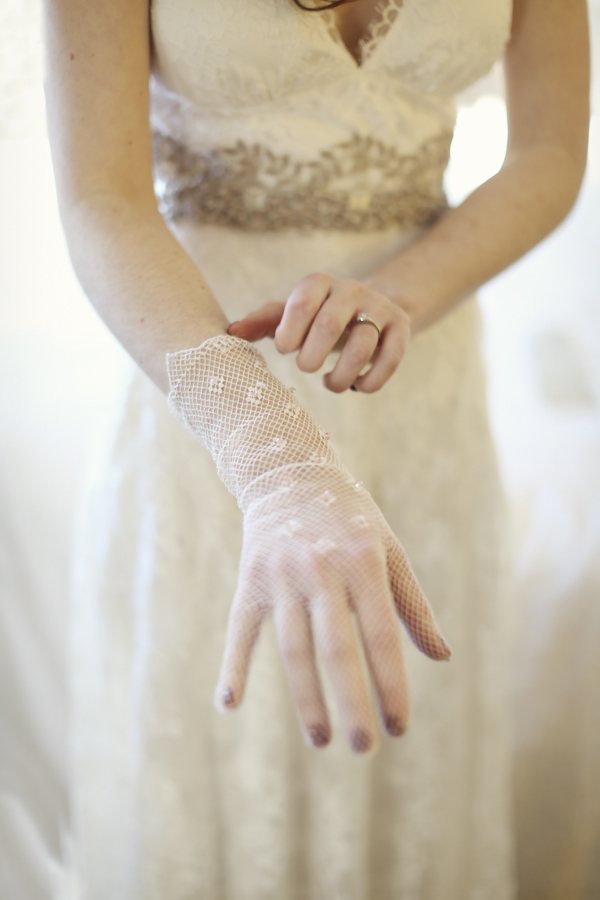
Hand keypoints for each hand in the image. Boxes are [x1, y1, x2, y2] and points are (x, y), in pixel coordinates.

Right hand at [216, 468, 450, 753]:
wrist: (289, 473)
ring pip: (293, 649)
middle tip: (364, 748)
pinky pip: (240, 630)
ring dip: (306, 699)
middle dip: (352, 702)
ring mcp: (282, 576)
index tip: (400, 726)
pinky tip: (229, 704)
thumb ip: (413, 604)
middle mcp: (321, 571)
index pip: (381, 636)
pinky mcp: (250, 582)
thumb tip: (441, 657)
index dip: (392, 684)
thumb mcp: (389, 550)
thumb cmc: (350, 518)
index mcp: (363, 563)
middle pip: (336, 649)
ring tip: (321, 740)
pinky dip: (233, 666)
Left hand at [228, 273, 409, 392]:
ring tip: (329, 384)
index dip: (290, 332)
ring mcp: (380, 307)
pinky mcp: (402, 327)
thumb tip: (229, 332)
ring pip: (362, 347)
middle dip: (313, 356)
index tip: (284, 350)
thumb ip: (262, 322)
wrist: (368, 309)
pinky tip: (356, 387)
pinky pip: (391, 359)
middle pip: (331, 324)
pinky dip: (371, 381)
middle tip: (305, 369)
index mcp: (319, 283)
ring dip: (342, 376)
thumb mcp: (288, 315)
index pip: (302, 302)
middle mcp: (352, 289)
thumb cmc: (316, 317)